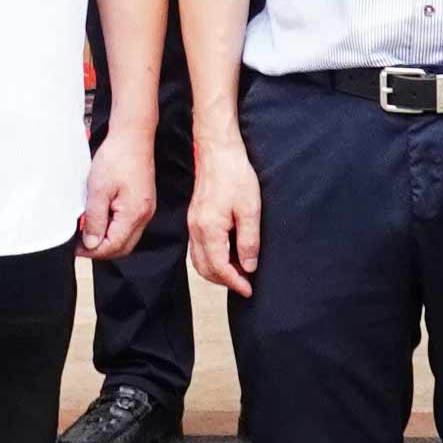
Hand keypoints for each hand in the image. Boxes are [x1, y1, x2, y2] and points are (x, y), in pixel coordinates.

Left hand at [80, 114, 159, 262]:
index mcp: (134, 214)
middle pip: (123, 246)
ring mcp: (146, 209)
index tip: (76, 248)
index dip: (93, 251)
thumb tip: (91, 243)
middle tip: (80, 244)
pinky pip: (130, 225)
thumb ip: (95, 219)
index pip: (114, 246)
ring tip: (87, 232)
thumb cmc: (117, 157)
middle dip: (101, 249)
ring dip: (108, 239)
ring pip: (127, 237)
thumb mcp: (98, 189)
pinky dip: (115, 228)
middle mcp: (144, 215)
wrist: (133, 136)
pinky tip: (101, 220)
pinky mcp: (143, 202)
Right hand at [186, 140, 262, 297]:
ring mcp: (193, 224)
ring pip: (199, 261)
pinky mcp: (194, 218)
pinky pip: (198, 248)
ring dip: (217, 271)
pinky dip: (211, 259)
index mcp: (209, 229)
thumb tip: (248, 266)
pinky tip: (226, 255)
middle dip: (225, 281)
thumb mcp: (250, 209)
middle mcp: (196, 230)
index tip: (249, 289)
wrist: (218, 152)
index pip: (219, 268)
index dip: (235, 282)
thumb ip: (248, 241)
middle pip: (206, 269)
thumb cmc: (235, 176)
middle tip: (245, 283)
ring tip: (237, 272)